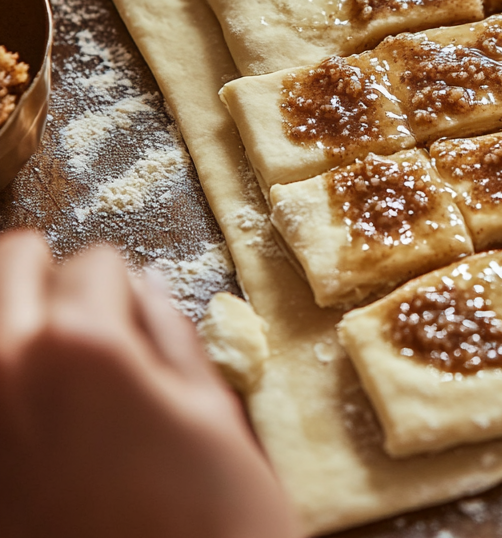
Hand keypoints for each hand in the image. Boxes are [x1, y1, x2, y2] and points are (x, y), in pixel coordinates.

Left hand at [0, 231, 299, 537]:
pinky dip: (10, 386)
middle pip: (8, 259)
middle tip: (90, 330)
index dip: (126, 292)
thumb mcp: (211, 414)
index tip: (140, 330)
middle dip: (52, 280)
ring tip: (59, 372)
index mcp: (80, 346)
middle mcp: (4, 372)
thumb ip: (168, 335)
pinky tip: (41, 423)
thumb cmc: (212, 521)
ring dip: (19, 326)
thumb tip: (140, 292)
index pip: (95, 260)